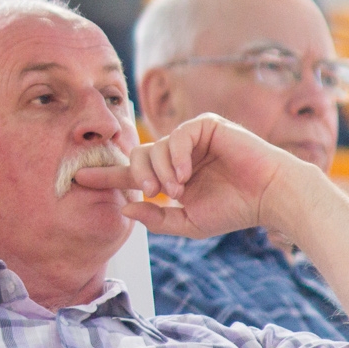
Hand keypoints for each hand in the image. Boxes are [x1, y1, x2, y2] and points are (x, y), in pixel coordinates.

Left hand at [73, 113, 307, 239]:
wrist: (270, 197)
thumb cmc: (234, 210)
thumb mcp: (188, 222)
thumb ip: (156, 218)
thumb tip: (125, 209)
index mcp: (170, 176)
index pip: (131, 173)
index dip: (106, 175)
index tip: (78, 178)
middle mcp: (177, 154)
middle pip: (138, 156)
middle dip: (139, 175)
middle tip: (153, 193)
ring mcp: (191, 138)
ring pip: (157, 147)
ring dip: (162, 171)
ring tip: (178, 189)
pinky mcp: (206, 125)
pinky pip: (178, 135)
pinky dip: (176, 156)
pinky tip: (184, 175)